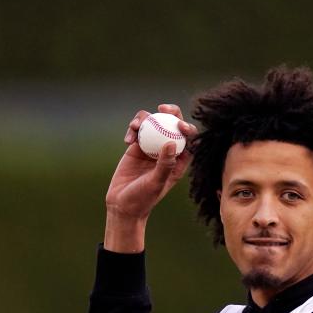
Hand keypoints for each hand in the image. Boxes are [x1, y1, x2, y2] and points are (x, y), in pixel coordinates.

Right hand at [103, 104, 197, 251]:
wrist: (123, 204)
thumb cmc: (143, 198)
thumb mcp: (156, 182)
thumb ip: (165, 164)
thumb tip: (171, 143)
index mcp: (179, 160)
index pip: (189, 140)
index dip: (188, 128)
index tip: (180, 125)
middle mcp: (167, 151)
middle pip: (173, 125)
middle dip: (171, 112)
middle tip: (162, 108)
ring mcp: (152, 146)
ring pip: (154, 123)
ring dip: (146, 118)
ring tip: (136, 126)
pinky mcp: (137, 145)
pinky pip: (137, 129)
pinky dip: (133, 129)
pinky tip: (127, 140)